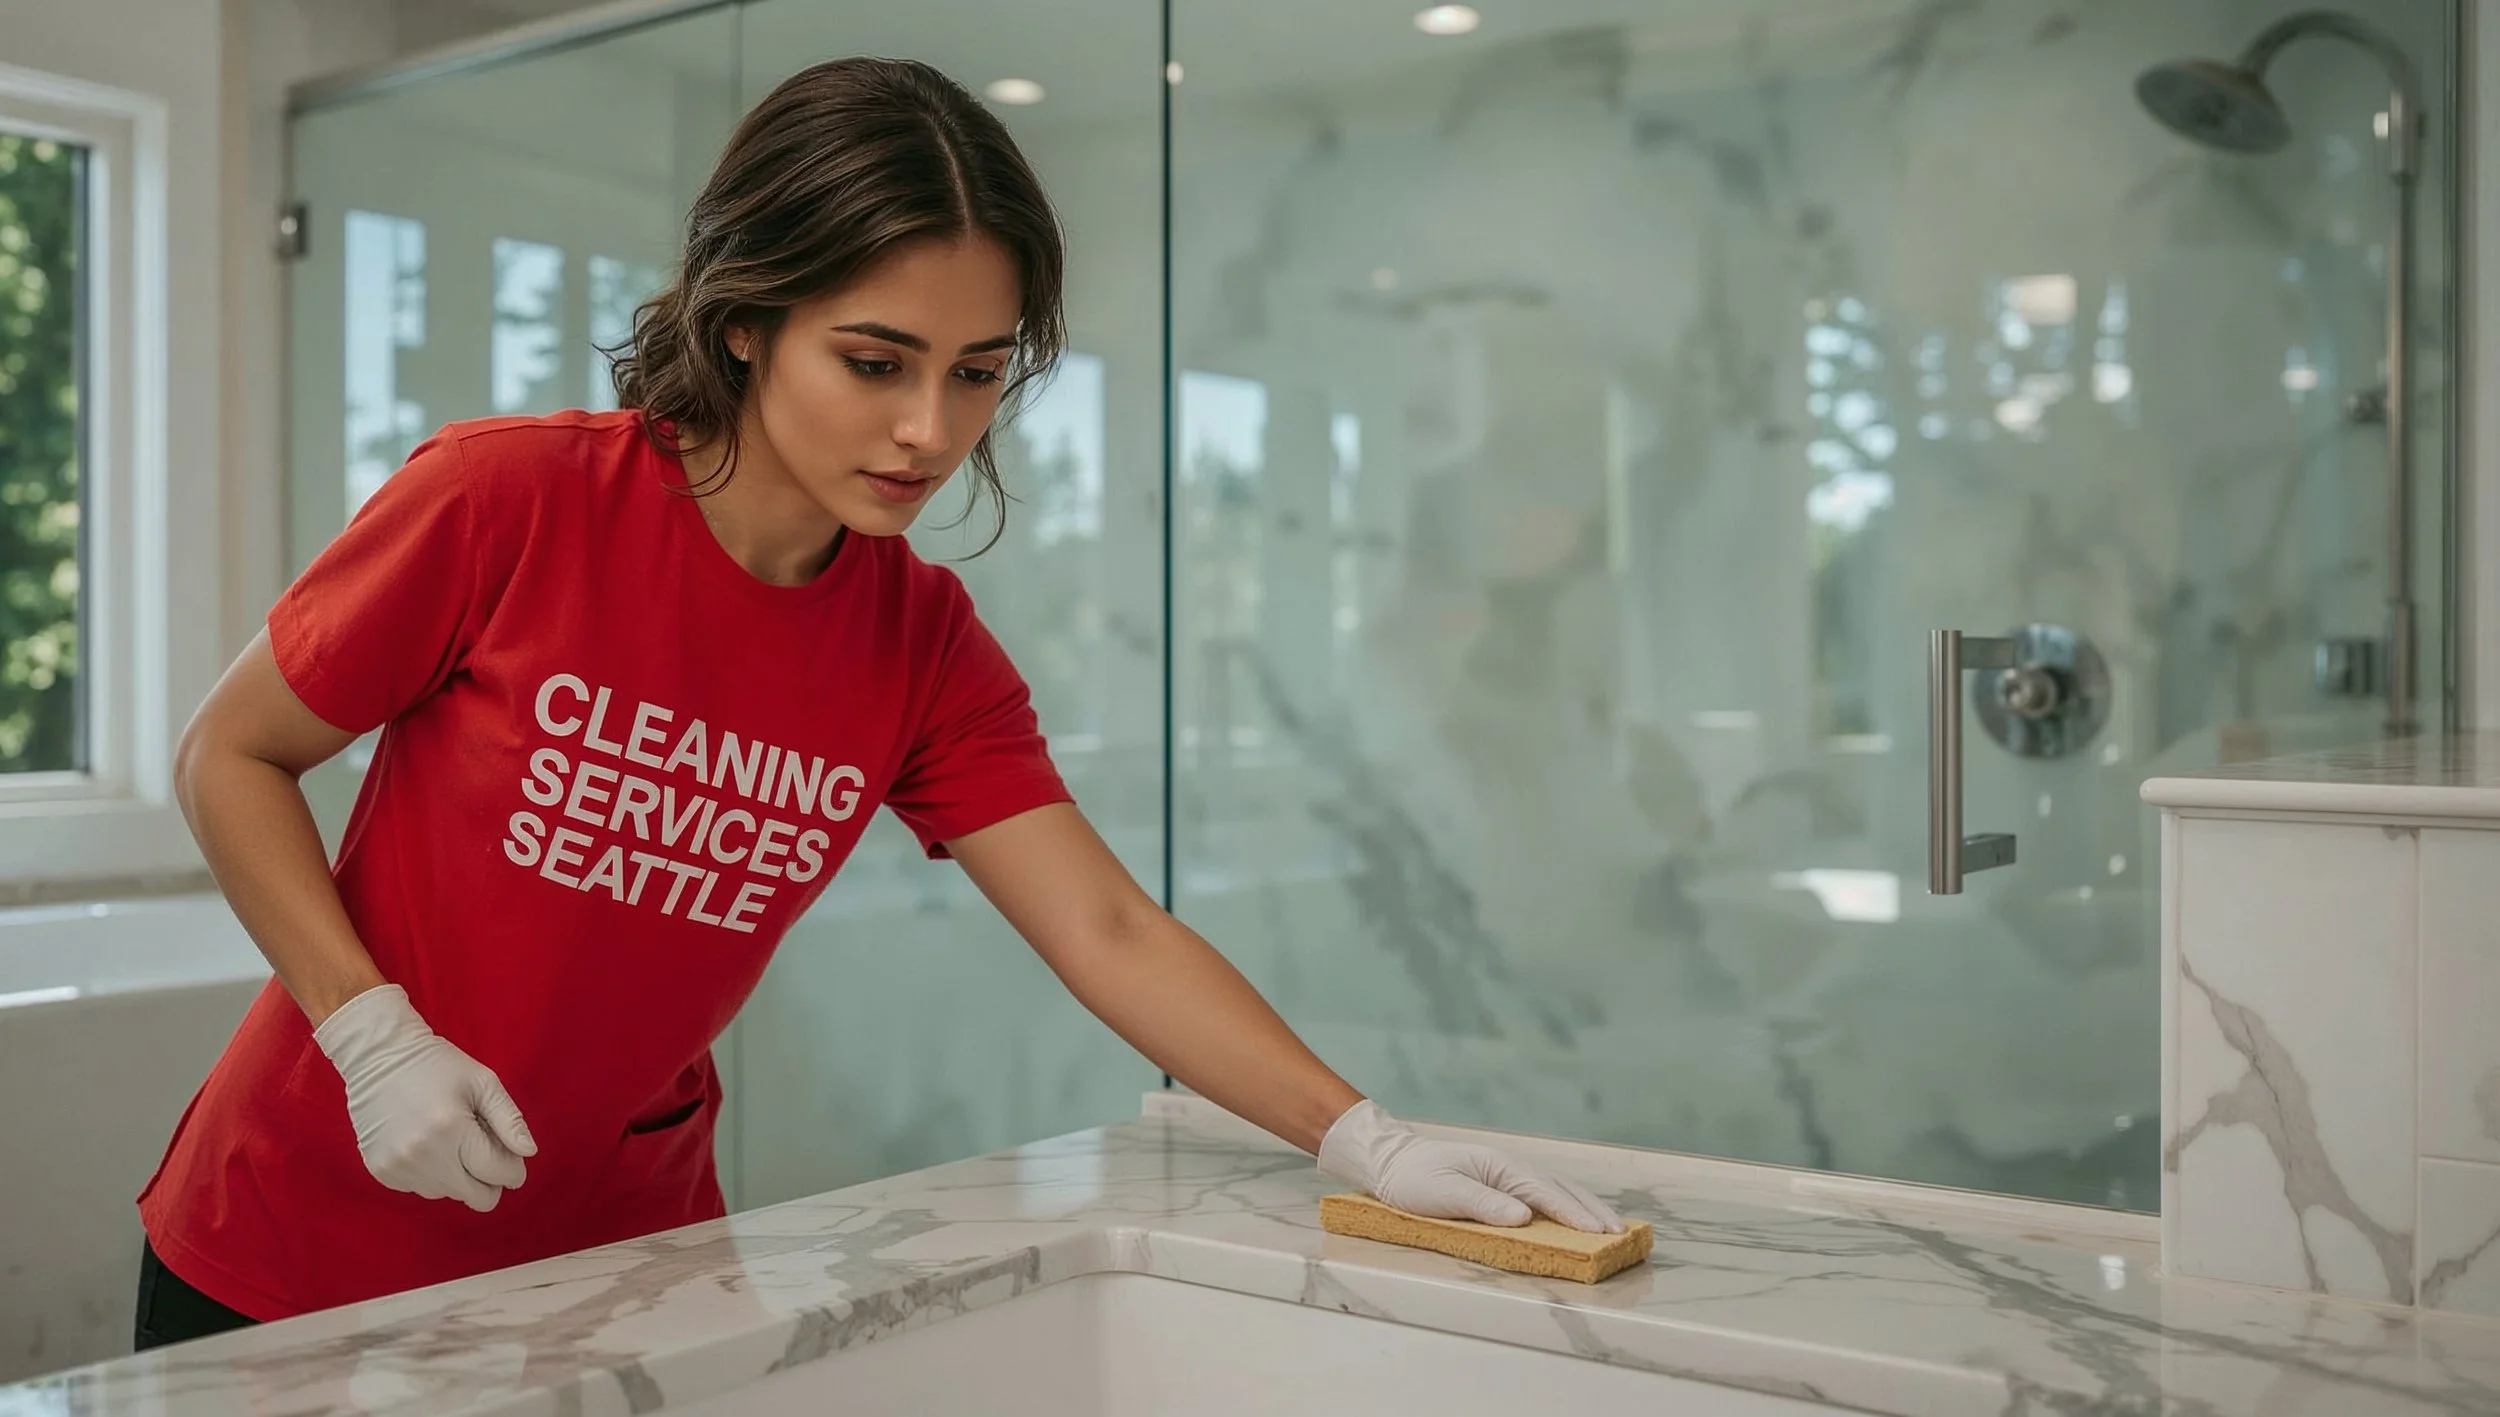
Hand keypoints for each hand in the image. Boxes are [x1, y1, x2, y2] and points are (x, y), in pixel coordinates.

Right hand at [313, 984, 536, 1212]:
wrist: (379, 1058)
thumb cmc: (437, 1066)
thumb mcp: (483, 1082)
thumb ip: (510, 1120)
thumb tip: (528, 1153)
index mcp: (452, 1130)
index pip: (498, 1174)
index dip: (514, 1169)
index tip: (513, 1158)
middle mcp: (424, 1156)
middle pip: (477, 1198)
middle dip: (490, 1179)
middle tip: (484, 1150)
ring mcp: (399, 1167)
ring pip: (450, 1194)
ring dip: (458, 1175)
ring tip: (450, 1138)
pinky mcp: (382, 1172)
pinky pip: (422, 1189)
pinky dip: (432, 1172)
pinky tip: (427, 1143)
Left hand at [1317, 1099, 1623, 1232]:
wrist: (1393, 1163)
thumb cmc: (1414, 1179)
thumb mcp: (1444, 1192)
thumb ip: (1483, 1204)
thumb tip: (1523, 1217)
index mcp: (1500, 1166)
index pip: (1544, 1192)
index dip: (1573, 1214)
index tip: (1598, 1232)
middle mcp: (1510, 1168)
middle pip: (1560, 1188)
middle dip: (1590, 1211)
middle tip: (1619, 1234)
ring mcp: (1508, 1175)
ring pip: (1556, 1191)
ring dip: (1584, 1208)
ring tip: (1610, 1228)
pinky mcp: (1502, 1186)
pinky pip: (1542, 1197)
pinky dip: (1565, 1207)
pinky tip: (1576, 1219)